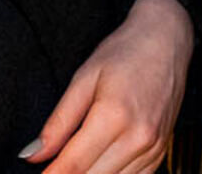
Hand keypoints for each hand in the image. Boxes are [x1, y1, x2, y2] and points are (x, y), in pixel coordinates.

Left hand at [23, 0, 193, 173]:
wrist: (167, 41)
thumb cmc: (125, 53)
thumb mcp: (84, 78)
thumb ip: (58, 121)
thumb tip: (34, 153)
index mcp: (114, 115)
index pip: (74, 164)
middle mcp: (138, 137)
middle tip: (52, 167)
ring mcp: (153, 147)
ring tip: (75, 164)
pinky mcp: (161, 152)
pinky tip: (100, 165)